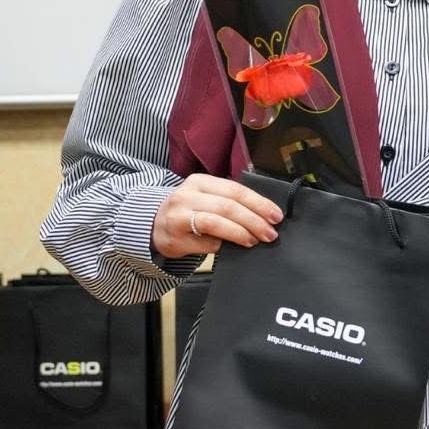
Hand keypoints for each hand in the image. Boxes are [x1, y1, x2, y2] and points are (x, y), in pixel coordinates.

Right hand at [152, 173, 282, 258]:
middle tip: (270, 233)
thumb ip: (229, 201)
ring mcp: (178, 217)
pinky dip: (220, 245)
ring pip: (216, 223)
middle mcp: (187, 196)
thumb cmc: (188, 211)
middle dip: (254, 221)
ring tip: (254, 240)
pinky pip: (205, 243)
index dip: (259, 203)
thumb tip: (265, 215)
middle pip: (228, 206)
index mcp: (200, 181)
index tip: (276, 215)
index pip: (236, 190)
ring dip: (240, 233)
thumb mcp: (206, 197)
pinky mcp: (174, 238)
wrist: (152, 225)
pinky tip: (227, 247)